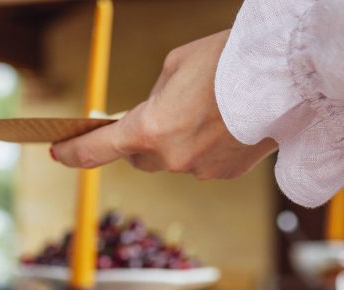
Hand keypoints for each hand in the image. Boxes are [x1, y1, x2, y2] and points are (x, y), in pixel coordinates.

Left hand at [52, 31, 276, 179]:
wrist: (284, 77)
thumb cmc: (227, 60)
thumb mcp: (175, 66)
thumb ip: (154, 98)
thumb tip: (151, 116)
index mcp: (150, 129)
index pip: (98, 150)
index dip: (74, 152)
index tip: (58, 152)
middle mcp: (171, 157)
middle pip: (139, 159)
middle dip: (140, 140)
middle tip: (156, 115)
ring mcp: (199, 171)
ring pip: (174, 161)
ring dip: (179, 141)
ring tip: (207, 110)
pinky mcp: (225, 174)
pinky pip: (202, 163)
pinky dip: (206, 147)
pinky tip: (227, 123)